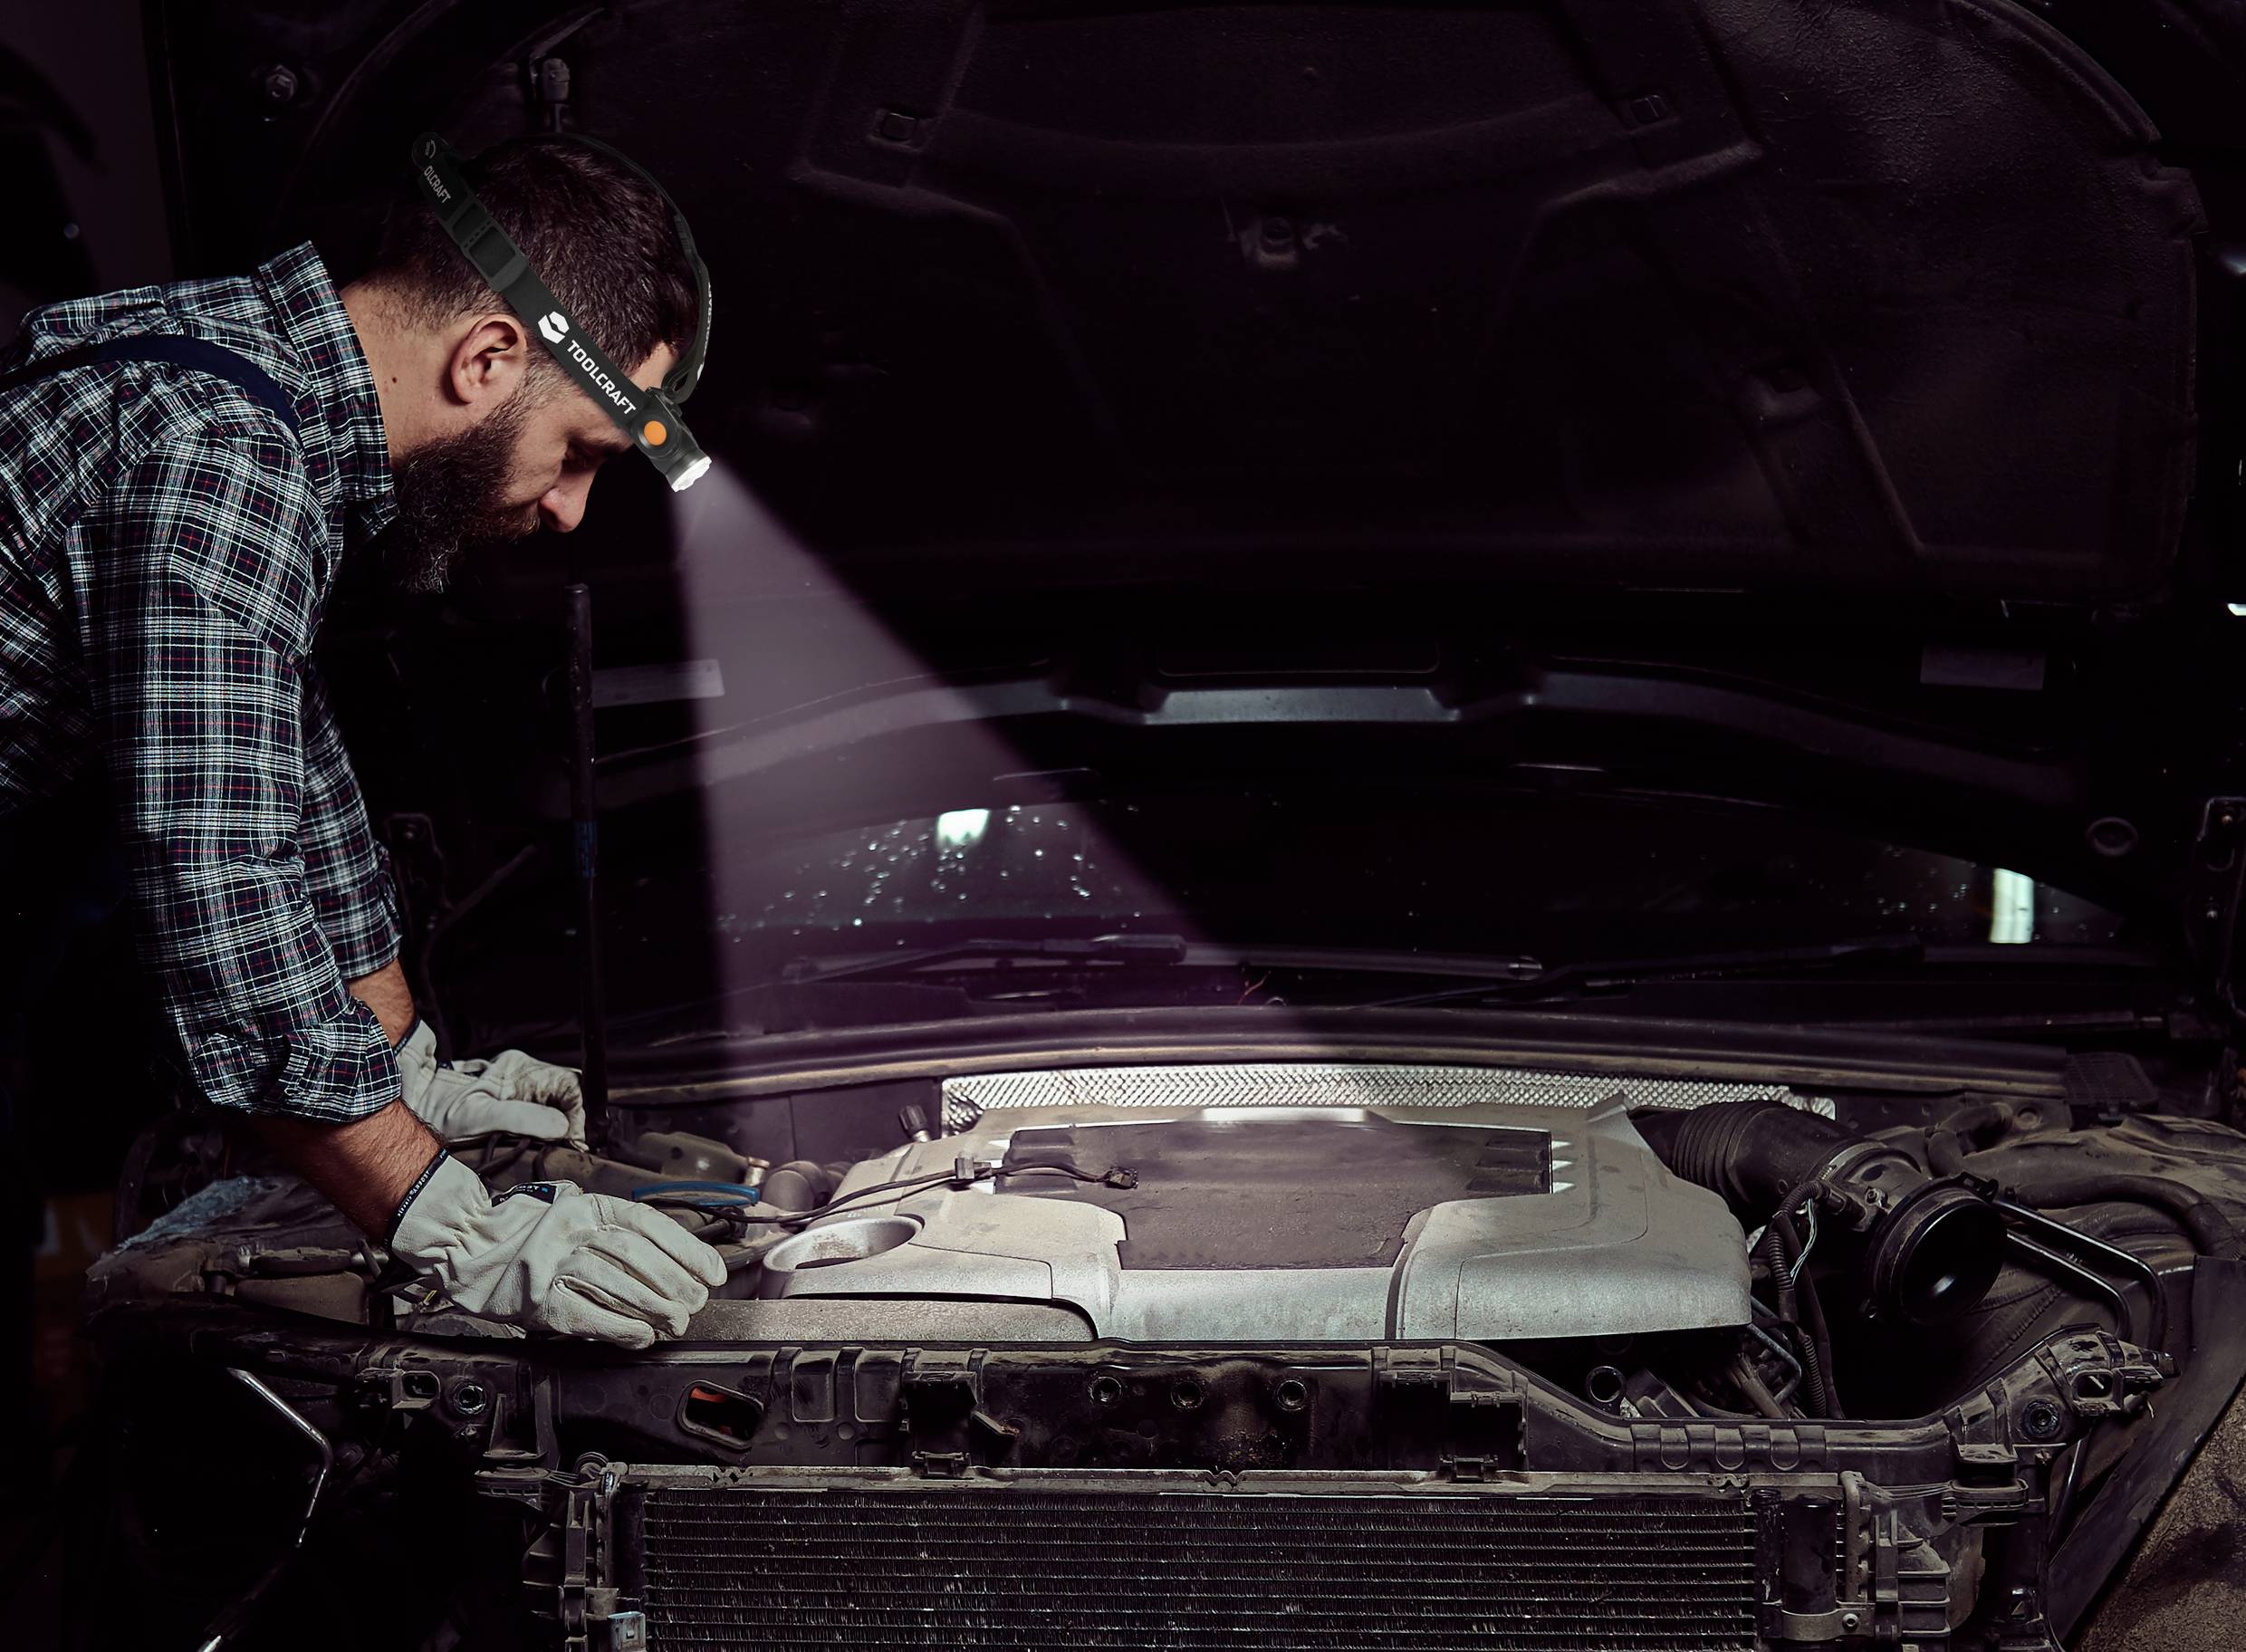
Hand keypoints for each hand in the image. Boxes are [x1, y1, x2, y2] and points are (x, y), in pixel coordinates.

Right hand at [388, 1153, 726, 1347]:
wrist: (471, 1246)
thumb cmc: (534, 1235)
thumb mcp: (580, 1218)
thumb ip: (622, 1234)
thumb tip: (680, 1264)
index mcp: (590, 1206)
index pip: (651, 1225)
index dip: (688, 1250)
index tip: (714, 1273)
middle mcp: (571, 1229)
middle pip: (637, 1257)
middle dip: (675, 1285)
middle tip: (695, 1305)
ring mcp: (551, 1263)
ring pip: (616, 1286)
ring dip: (653, 1309)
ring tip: (675, 1323)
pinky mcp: (536, 1298)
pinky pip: (586, 1315)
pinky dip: (619, 1328)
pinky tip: (641, 1336)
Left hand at [396, 1021, 587, 1142]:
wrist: (405, 1097)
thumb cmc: (436, 1106)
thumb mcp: (478, 1116)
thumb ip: (521, 1118)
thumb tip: (561, 1127)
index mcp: (519, 1070)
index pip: (570, 1087)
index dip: (578, 1116)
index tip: (574, 1143)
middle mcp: (522, 1073)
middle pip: (567, 1095)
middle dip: (571, 1123)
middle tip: (566, 1151)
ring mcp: (516, 1084)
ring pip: (556, 1103)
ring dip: (559, 1127)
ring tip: (553, 1151)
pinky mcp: (510, 1098)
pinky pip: (541, 1111)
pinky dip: (545, 1129)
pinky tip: (538, 1145)